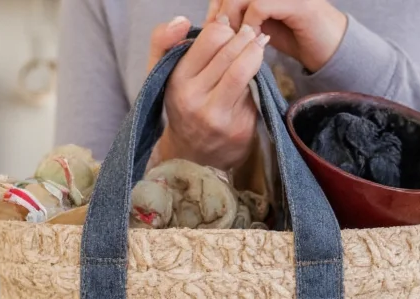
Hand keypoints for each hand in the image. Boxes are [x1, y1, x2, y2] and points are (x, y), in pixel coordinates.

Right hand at [147, 18, 269, 170]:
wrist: (192, 158)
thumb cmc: (181, 107)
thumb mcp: (161, 74)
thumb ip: (162, 41)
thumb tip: (182, 20)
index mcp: (177, 82)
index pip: (211, 37)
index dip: (225, 28)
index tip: (229, 29)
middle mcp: (196, 101)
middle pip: (232, 51)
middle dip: (246, 37)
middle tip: (252, 33)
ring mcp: (220, 118)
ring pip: (245, 70)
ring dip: (256, 53)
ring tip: (258, 46)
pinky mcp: (240, 129)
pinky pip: (253, 94)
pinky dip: (255, 82)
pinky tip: (251, 80)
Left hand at [205, 0, 347, 72]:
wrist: (329, 47)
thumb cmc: (295, 35)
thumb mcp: (262, 23)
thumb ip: (241, 16)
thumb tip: (213, 20)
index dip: (217, 7)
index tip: (212, 31)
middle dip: (221, 13)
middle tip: (219, 38)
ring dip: (233, 19)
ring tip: (234, 40)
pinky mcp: (297, 3)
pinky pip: (259, 6)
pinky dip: (250, 24)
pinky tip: (252, 40)